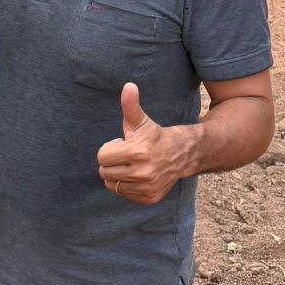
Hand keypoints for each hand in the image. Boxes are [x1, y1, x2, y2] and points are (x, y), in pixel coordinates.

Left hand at [96, 83, 194, 203]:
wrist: (182, 153)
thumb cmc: (155, 135)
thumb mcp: (141, 120)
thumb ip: (130, 105)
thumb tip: (128, 86)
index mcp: (137, 152)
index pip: (102, 156)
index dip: (110, 148)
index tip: (123, 144)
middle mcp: (142, 173)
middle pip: (104, 172)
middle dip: (112, 162)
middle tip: (128, 155)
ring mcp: (146, 188)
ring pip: (112, 185)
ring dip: (118, 175)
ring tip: (132, 165)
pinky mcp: (150, 198)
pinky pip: (123, 194)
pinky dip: (127, 186)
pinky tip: (138, 176)